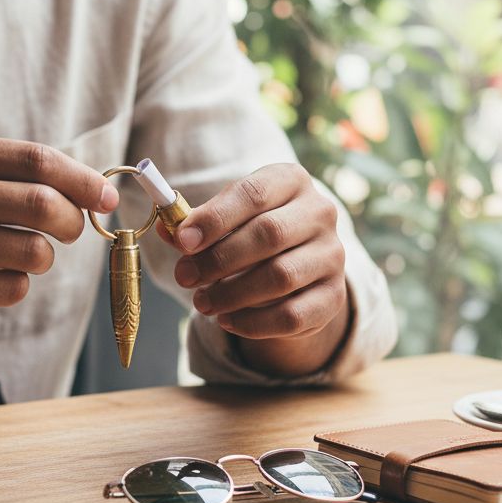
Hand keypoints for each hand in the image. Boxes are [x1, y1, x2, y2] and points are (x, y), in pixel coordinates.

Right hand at [0, 134, 118, 321]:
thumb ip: (4, 170)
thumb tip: (86, 188)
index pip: (38, 160)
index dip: (83, 180)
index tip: (106, 196)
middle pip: (44, 206)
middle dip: (73, 221)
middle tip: (71, 229)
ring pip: (34, 252)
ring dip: (42, 257)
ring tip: (20, 253)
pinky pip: (12, 289)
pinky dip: (16, 285)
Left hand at [164, 163, 349, 376]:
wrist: (296, 269)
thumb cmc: (249, 233)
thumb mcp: (223, 220)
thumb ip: (194, 225)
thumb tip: (167, 229)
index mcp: (290, 180)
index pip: (253, 193)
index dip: (215, 218)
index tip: (183, 242)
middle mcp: (320, 212)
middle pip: (269, 234)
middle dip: (219, 259)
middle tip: (184, 277)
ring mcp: (332, 254)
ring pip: (281, 276)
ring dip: (232, 293)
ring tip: (201, 302)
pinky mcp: (334, 296)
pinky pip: (293, 315)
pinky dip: (253, 322)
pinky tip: (227, 321)